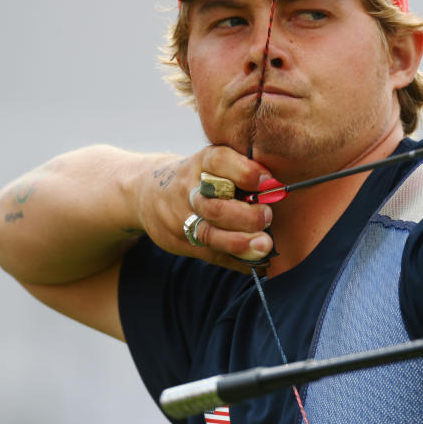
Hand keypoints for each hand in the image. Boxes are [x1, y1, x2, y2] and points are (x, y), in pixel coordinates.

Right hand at [134, 146, 274, 270]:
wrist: (146, 192)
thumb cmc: (199, 176)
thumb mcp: (213, 163)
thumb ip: (241, 171)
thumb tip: (277, 189)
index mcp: (201, 163)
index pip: (219, 162)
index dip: (245, 172)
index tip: (268, 181)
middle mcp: (188, 190)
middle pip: (215, 206)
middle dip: (246, 216)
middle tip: (268, 217)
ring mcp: (180, 218)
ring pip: (209, 234)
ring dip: (240, 242)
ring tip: (264, 245)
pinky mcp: (178, 241)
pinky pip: (210, 254)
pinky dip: (236, 260)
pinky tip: (256, 261)